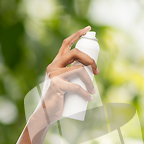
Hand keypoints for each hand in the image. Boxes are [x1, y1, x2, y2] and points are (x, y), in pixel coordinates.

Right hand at [27, 26, 98, 143]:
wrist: (46, 114)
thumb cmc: (60, 99)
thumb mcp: (67, 83)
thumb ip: (74, 75)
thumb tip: (92, 72)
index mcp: (56, 63)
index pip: (66, 43)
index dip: (78, 34)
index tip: (89, 29)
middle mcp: (53, 66)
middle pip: (75, 53)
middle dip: (90, 60)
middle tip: (97, 72)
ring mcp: (54, 75)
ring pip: (79, 70)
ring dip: (90, 81)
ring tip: (93, 90)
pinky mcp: (56, 85)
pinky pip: (76, 86)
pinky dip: (85, 93)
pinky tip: (89, 98)